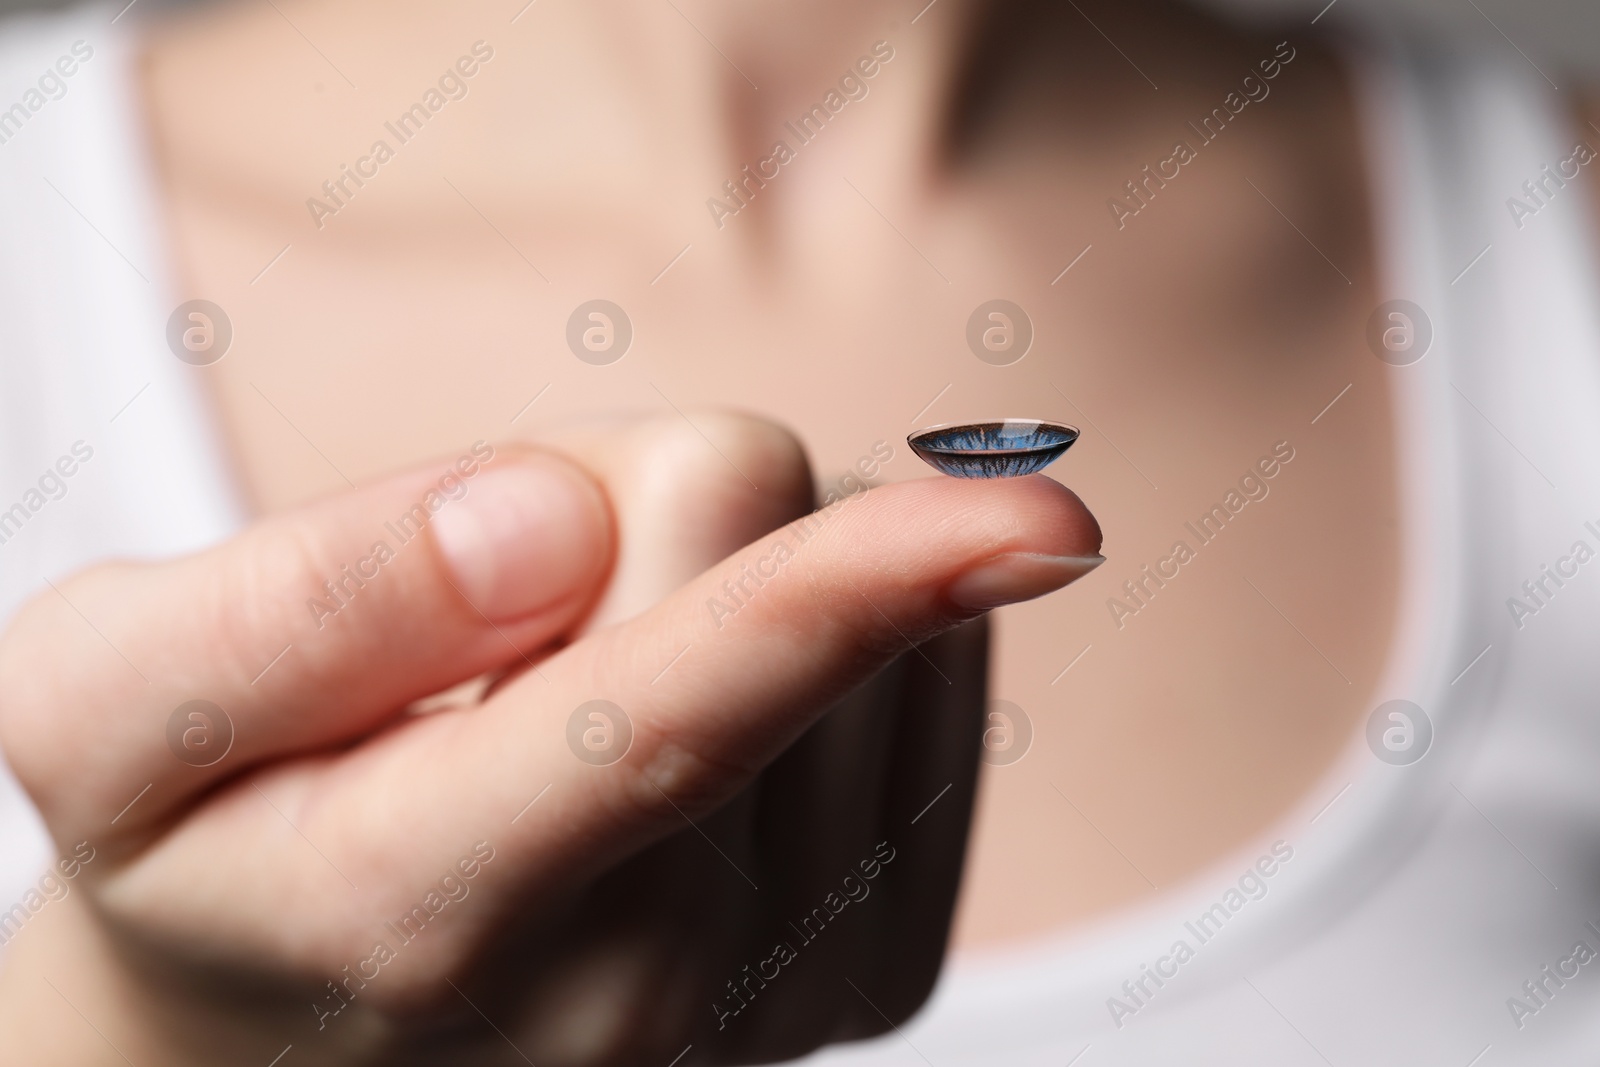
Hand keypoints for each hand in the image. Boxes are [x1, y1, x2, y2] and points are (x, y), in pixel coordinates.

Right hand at [0, 413, 1101, 1065]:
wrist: (293, 1016)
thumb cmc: (200, 833)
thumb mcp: (118, 698)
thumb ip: (302, 606)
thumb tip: (548, 527)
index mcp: (431, 908)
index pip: (672, 714)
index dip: (857, 589)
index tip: (1041, 520)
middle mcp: (645, 989)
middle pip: (775, 559)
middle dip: (632, 509)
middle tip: (496, 618)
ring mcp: (781, 995)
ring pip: (877, 610)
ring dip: (724, 577)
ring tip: (574, 682)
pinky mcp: (867, 972)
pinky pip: (938, 696)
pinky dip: (833, 644)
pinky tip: (704, 715)